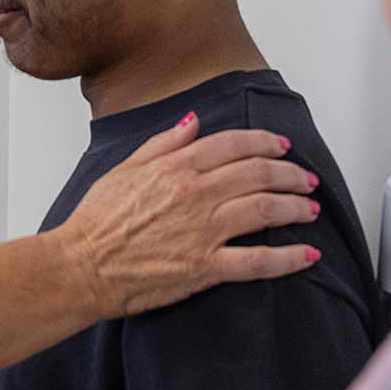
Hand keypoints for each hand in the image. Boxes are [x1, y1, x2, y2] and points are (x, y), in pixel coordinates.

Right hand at [59, 116, 321, 318]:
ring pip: (265, 210)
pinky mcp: (204, 267)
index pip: (234, 145)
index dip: (265, 142)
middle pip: (259, 174)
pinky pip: (258, 261)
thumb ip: (164, 143)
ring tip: (311, 209)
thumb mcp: (125, 169)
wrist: (79, 267)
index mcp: (176, 168)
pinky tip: (308, 254)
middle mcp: (195, 194)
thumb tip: (193, 122)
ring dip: (296, 207)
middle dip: (291, 174)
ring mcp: (203, 231)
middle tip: (306, 179)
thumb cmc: (96, 223)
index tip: (282, 146)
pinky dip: (288, 257)